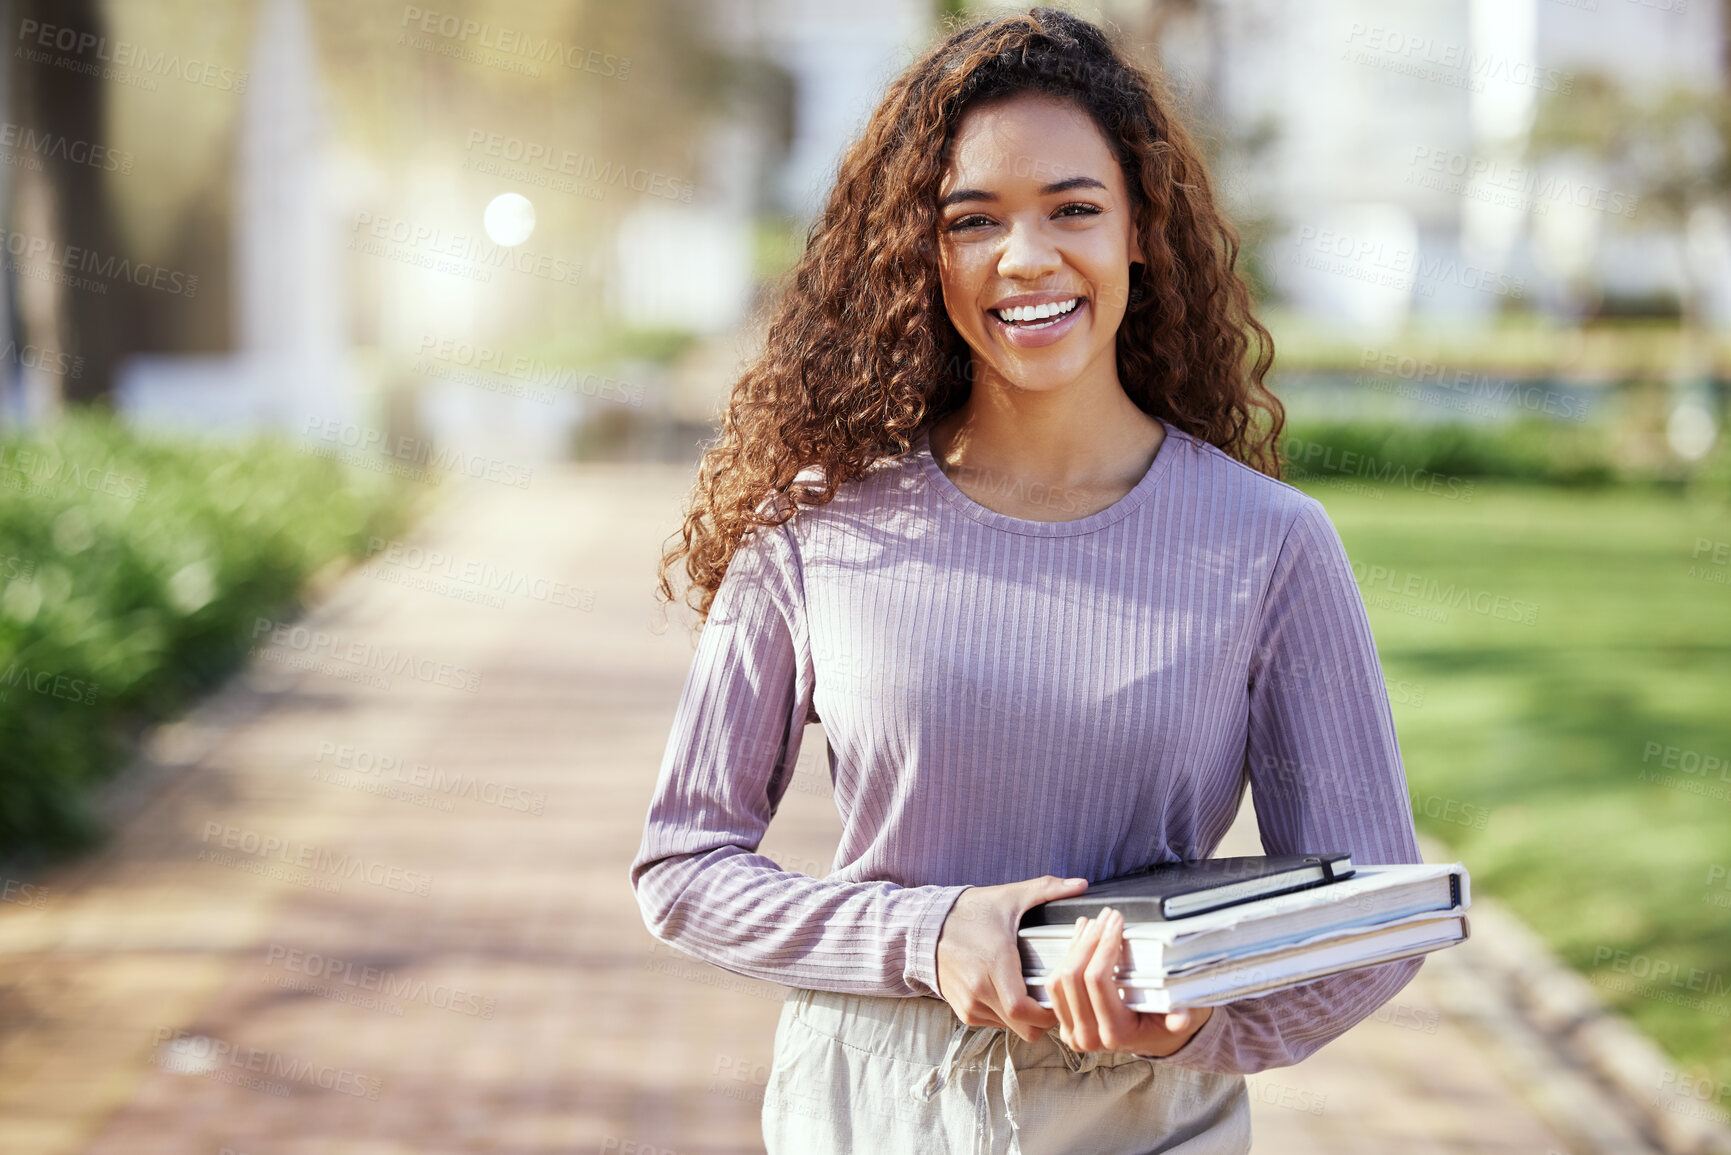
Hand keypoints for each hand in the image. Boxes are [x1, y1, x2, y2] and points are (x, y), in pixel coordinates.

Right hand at [935, 875, 1089, 1042]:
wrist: (925, 925)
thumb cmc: (969, 911)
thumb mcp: (1009, 896)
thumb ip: (1047, 889)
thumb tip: (1080, 884)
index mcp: (994, 963)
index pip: (1024, 1010)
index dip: (1047, 1013)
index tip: (1061, 998)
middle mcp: (979, 989)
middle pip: (1022, 1027)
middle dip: (1043, 1020)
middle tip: (1054, 998)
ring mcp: (968, 1002)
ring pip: (1010, 1028)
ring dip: (1026, 1018)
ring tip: (1033, 993)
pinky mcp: (962, 1010)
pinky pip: (994, 1023)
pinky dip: (1008, 1015)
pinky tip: (1012, 993)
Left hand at [1048, 906, 1213, 1056]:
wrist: (1155, 1037)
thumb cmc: (1169, 1019)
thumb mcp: (1184, 1016)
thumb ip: (1179, 1017)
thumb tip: (1181, 1018)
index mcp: (1117, 1035)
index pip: (1097, 981)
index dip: (1104, 945)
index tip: (1117, 921)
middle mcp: (1090, 1037)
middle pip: (1072, 977)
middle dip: (1089, 939)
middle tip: (1107, 915)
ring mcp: (1072, 1031)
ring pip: (1058, 979)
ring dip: (1075, 946)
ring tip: (1093, 923)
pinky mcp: (1064, 1021)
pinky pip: (1054, 984)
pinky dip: (1067, 956)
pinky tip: (1081, 935)